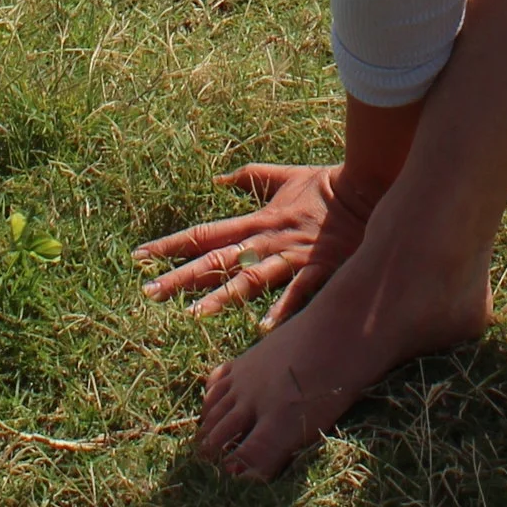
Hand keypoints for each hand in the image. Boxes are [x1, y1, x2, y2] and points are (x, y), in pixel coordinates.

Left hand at [133, 158, 379, 323]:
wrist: (368, 188)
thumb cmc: (325, 186)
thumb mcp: (283, 176)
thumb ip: (250, 177)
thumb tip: (219, 177)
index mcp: (256, 221)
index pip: (204, 234)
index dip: (171, 245)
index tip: (139, 256)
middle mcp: (266, 240)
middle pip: (217, 260)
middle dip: (181, 277)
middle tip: (148, 292)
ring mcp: (291, 256)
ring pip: (250, 278)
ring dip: (221, 297)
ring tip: (192, 316)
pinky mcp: (319, 267)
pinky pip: (298, 292)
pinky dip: (282, 309)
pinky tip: (264, 329)